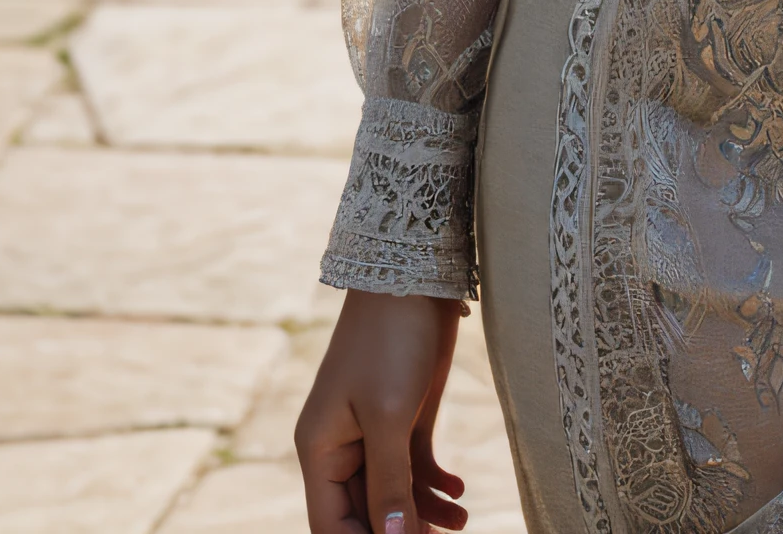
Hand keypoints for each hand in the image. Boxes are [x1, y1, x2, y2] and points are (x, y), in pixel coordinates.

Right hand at [296, 288, 467, 533]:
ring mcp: (375, 433)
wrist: (414, 275)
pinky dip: (434, 485)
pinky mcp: (405, 417)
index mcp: (321, 450)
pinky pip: (414, 468)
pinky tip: (459, 493)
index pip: (330, 523)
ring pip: (393, 494)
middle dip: (399, 532)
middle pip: (363, 513)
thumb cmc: (390, 340)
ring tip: (461, 522)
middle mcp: (342, 448)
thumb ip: (389, 482)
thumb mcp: (390, 416)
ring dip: (423, 514)